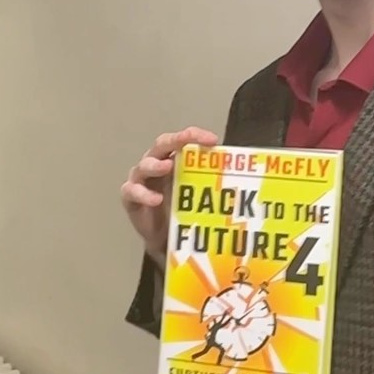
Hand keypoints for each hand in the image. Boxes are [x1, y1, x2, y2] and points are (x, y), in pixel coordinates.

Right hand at [120, 126, 217, 261]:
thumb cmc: (183, 209)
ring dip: (155, 165)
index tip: (213, 140)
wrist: (166, 238)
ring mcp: (141, 179)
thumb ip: (212, 181)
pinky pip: (132, 191)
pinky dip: (143, 194)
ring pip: (144, 165)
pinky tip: (156, 199)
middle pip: (161, 144)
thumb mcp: (200, 193)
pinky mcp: (130, 197)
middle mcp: (156, 163)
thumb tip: (243, 174)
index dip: (195, 135)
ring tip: (167, 167)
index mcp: (174, 158)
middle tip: (186, 141)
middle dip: (175, 140)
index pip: (183, 139)